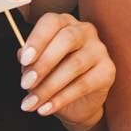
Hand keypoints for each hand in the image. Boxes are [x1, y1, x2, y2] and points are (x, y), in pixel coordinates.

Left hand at [19, 12, 116, 130]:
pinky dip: (61, 99)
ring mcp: (99, 50)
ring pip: (74, 65)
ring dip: (48, 87)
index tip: (24, 61)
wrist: (76, 104)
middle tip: (26, 84)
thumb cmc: (54, 77)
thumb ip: (30, 61)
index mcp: (64, 24)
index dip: (37, 39)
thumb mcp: (36, 68)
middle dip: (44, 63)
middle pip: (67, 39)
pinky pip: (84, 84)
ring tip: (32, 103)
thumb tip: (22, 55)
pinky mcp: (108, 70)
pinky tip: (46, 108)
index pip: (51, 22)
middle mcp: (85, 31)